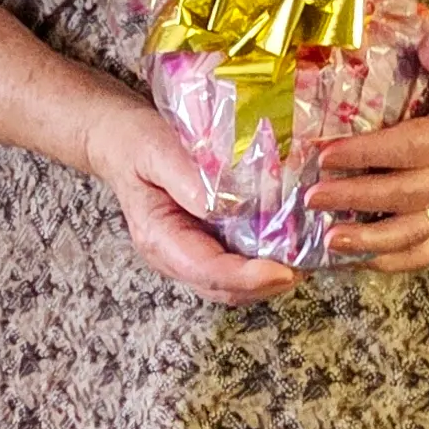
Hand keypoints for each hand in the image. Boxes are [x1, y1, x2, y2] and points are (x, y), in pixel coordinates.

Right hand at [78, 99, 299, 306]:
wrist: (121, 140)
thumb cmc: (136, 144)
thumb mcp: (156, 150)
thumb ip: (184, 177)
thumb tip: (220, 203)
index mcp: (160, 239)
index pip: (207, 272)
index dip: (247, 277)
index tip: (283, 271)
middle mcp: (175, 255)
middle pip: (224, 288)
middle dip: (266, 284)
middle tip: (307, 265)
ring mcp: (191, 251)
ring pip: (233, 283)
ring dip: (269, 277)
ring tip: (305, 257)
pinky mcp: (205, 241)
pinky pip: (236, 261)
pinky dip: (263, 260)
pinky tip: (288, 241)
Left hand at [310, 28, 428, 273]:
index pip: (408, 149)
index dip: (366, 153)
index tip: (325, 155)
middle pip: (403, 196)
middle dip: (354, 198)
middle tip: (311, 198)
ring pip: (411, 233)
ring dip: (368, 242)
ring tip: (329, 242)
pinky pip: (421, 252)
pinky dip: (389, 262)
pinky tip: (353, 260)